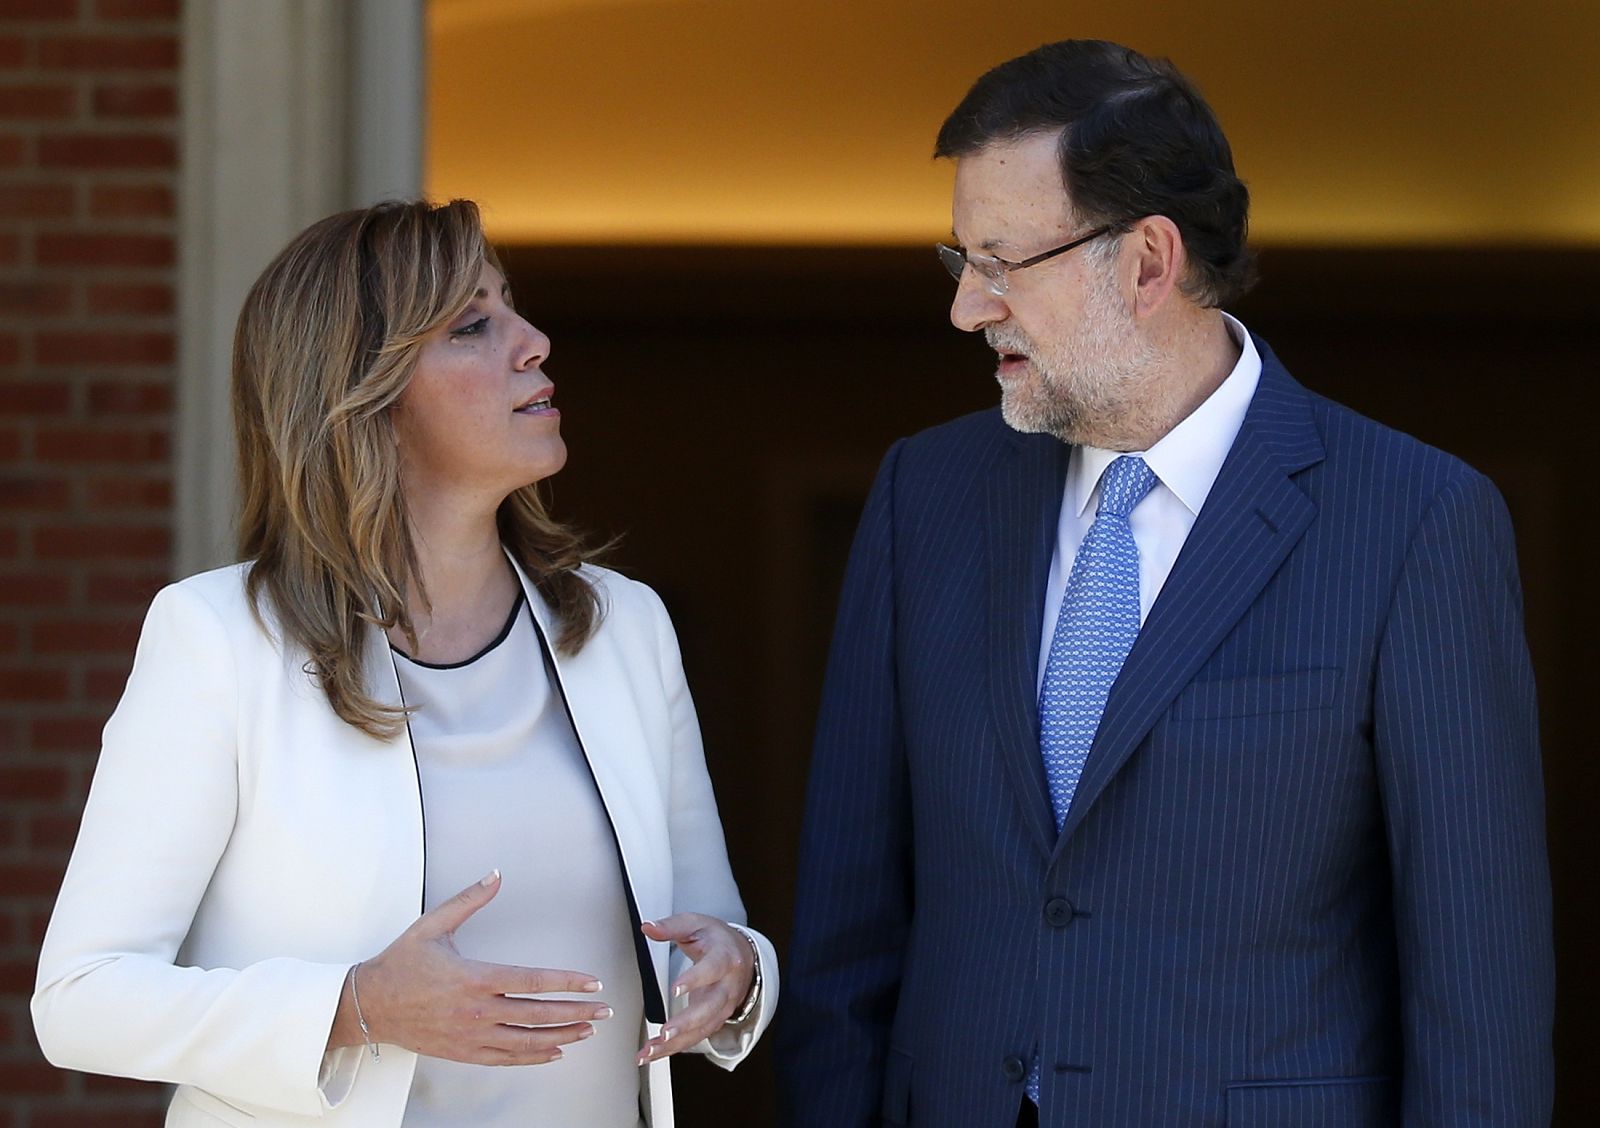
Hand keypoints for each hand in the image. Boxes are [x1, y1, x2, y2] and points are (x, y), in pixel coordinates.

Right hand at [340, 870, 611, 1064]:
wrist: (369, 1005)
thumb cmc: (401, 962)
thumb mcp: (433, 925)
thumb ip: (469, 900)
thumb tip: (495, 874)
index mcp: (475, 978)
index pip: (533, 982)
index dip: (568, 983)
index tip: (593, 983)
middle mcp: (477, 1011)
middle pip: (538, 1015)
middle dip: (577, 1013)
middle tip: (605, 1011)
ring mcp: (471, 1036)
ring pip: (527, 1042)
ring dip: (562, 1037)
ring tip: (588, 1031)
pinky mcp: (463, 1053)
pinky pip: (506, 1058)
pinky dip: (533, 1057)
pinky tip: (554, 1052)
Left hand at [635, 913, 754, 1063]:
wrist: (741, 954)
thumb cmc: (717, 940)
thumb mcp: (696, 924)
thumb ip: (671, 927)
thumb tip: (648, 927)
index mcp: (725, 958)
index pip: (712, 969)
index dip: (695, 980)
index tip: (675, 988)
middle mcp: (728, 986)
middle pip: (710, 1008)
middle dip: (687, 1023)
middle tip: (665, 1032)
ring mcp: (724, 1006)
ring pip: (703, 1029)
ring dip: (676, 1043)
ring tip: (651, 1051)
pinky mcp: (715, 1020)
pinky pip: (696, 1037)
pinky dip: (674, 1048)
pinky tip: (654, 1052)